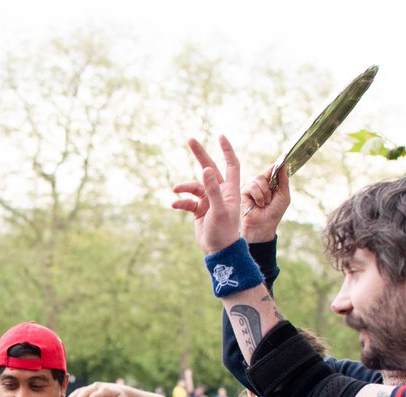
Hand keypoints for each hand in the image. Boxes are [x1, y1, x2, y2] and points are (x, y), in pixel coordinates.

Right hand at [171, 136, 241, 254]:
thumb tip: (206, 168)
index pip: (231, 164)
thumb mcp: (218, 209)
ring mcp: (209, 201)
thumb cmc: (223, 231)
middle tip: (190, 139)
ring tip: (175, 190)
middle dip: (200, 154)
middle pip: (210, 168)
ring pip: (194, 187)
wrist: (218, 251)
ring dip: (184, 187)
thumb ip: (212, 189)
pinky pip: (188, 201)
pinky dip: (181, 201)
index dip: (226, 150)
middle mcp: (220, 192)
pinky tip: (174, 204)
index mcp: (230, 190)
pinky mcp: (199, 210)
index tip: (220, 136)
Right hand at [241, 167, 289, 242]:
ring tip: (264, 203)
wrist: (264, 225)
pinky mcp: (244, 191)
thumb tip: (283, 163)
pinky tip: (258, 205)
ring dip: (265, 193)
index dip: (277, 166)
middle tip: (271, 198)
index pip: (273, 170)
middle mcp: (260, 184)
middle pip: (265, 173)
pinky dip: (258, 196)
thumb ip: (283, 179)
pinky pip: (253, 186)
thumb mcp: (284, 195)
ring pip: (259, 179)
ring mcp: (252, 187)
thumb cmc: (274, 213)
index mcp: (271, 184)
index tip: (282, 160)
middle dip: (270, 186)